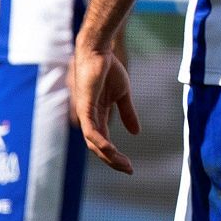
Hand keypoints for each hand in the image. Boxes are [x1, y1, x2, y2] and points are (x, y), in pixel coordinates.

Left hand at [70, 43, 140, 173]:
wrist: (100, 51)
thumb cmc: (109, 69)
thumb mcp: (123, 95)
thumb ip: (127, 113)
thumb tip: (136, 132)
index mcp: (98, 116)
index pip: (104, 143)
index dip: (116, 156)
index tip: (130, 166)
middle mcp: (89, 119)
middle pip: (98, 148)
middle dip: (113, 161)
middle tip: (129, 169)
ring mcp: (85, 114)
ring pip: (94, 144)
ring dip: (109, 156)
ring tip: (123, 164)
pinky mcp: (85, 107)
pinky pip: (91, 131)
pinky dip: (100, 142)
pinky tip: (111, 150)